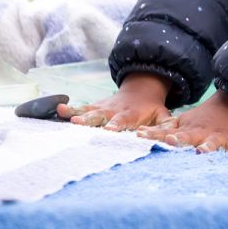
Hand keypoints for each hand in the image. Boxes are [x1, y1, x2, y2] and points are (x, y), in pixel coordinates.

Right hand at [57, 72, 173, 130]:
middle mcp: (114, 110)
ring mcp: (103, 107)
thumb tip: (170, 138)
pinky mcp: (95, 106)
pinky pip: (82, 108)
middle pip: (101, 115)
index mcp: (131, 114)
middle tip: (78, 124)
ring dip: (76, 113)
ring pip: (88, 110)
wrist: (141, 89)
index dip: (116, 126)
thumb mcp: (163, 115)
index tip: (109, 131)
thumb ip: (165, 126)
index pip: (123, 121)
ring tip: (61, 112)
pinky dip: (70, 109)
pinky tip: (57, 109)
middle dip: (90, 120)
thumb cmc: (152, 109)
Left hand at [136, 90, 227, 152]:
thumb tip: (139, 133)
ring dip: (205, 148)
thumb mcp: (184, 121)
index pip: (166, 132)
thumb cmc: (204, 118)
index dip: (154, 134)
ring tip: (201, 152)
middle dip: (178, 140)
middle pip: (187, 137)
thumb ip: (164, 129)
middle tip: (169, 141)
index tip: (140, 135)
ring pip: (210, 143)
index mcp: (185, 129)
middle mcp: (199, 133)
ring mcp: (216, 137)